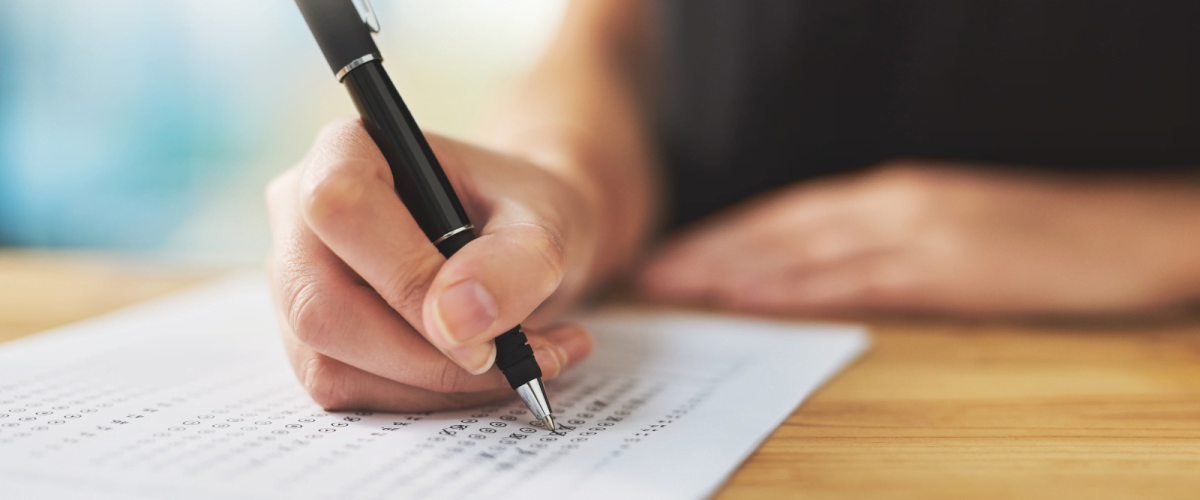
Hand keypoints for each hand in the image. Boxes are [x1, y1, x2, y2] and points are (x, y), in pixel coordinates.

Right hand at [266, 119, 594, 411]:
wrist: (519, 239)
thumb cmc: (522, 212)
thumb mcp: (547, 221)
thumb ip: (517, 261)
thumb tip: (456, 321)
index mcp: (347, 149)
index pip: (341, 208)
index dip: (406, 279)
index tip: (484, 328)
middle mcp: (300, 213)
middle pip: (320, 306)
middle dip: (425, 356)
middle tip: (509, 362)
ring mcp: (295, 280)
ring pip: (329, 363)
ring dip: (434, 385)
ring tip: (520, 363)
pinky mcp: (308, 337)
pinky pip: (346, 390)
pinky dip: (425, 397)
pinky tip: (485, 374)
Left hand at [637, 162, 1199, 316]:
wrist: (1126, 229)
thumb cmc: (1039, 234)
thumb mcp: (949, 228)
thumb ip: (883, 245)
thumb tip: (819, 270)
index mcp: (890, 193)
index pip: (787, 214)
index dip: (726, 233)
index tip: (676, 252)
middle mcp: (890, 204)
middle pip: (778, 228)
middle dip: (709, 250)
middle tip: (649, 269)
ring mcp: (915, 232)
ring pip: (802, 250)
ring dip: (732, 268)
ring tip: (675, 285)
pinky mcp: (943, 267)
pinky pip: (852, 280)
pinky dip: (794, 287)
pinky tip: (751, 296)